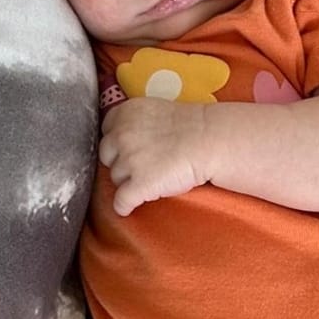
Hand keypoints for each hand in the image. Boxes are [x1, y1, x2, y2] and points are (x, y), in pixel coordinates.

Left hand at [98, 97, 210, 214]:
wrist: (211, 141)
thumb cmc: (192, 127)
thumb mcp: (155, 110)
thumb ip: (134, 120)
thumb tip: (125, 138)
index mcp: (123, 113)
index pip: (107, 132)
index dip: (118, 143)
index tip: (129, 149)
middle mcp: (120, 135)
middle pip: (107, 156)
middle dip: (120, 161)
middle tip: (141, 165)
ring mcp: (128, 161)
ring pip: (115, 178)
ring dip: (128, 181)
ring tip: (150, 180)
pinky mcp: (139, 185)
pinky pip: (121, 201)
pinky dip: (124, 206)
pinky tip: (128, 208)